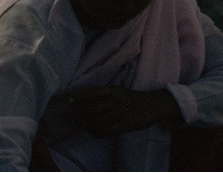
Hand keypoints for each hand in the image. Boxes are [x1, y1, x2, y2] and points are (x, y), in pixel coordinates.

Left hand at [66, 85, 181, 137]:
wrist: (152, 105)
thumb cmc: (130, 98)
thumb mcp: (116, 91)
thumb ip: (102, 95)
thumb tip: (80, 100)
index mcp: (112, 90)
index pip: (92, 93)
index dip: (79, 97)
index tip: (69, 101)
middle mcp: (116, 100)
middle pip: (93, 108)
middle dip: (81, 114)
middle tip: (75, 119)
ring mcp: (122, 113)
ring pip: (99, 120)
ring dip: (88, 125)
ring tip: (84, 126)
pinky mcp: (127, 124)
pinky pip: (109, 130)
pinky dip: (97, 132)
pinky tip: (92, 132)